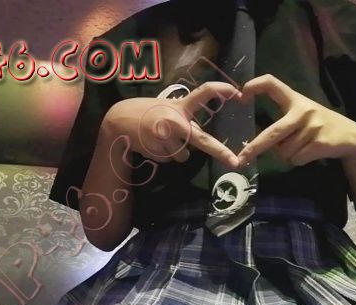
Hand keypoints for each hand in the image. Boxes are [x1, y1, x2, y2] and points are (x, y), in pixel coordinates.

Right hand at [102, 81, 242, 169]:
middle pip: (201, 140)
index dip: (221, 90)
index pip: (203, 93)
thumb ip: (183, 117)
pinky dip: (163, 155)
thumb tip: (197, 133)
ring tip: (159, 139)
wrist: (118, 122)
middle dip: (219, 152)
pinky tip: (152, 145)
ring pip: (183, 155)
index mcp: (179, 106)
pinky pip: (169, 159)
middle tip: (235, 163)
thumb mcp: (165, 107)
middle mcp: (174, 121)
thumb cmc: (146, 112)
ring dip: (175, 151)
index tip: (237, 93)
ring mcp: (165, 138)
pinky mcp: (157, 151)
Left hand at [235, 74, 355, 166]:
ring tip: (301, 147)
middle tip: (241, 159)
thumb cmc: (319, 125)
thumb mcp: (302, 115)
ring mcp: (313, 127)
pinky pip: (296, 159)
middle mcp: (303, 110)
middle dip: (255, 148)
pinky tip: (309, 153)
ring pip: (284, 152)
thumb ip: (282, 122)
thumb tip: (261, 143)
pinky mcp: (320, 143)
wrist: (351, 136)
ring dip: (287, 155)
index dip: (255, 86)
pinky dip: (298, 161)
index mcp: (295, 99)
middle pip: (272, 133)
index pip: (272, 83)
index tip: (240, 96)